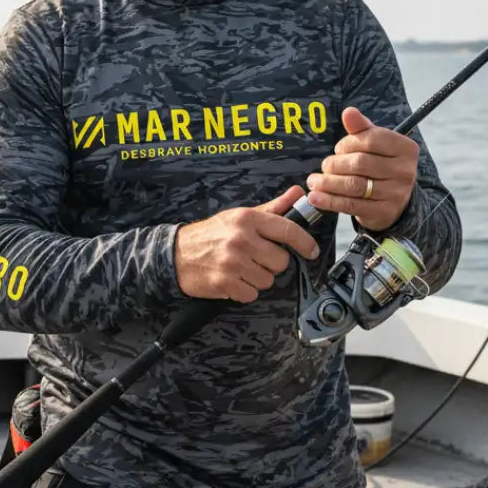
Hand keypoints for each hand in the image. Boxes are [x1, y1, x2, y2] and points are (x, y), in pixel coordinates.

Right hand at [174, 185, 320, 302]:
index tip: (312, 251)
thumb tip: (297, 193)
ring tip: (241, 268)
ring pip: (267, 280)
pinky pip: (251, 294)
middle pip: (280, 261)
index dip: (305, 243)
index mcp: (247, 219)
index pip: (287, 230)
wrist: (175, 254)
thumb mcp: (240, 216)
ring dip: (258, 278)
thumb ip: (272, 208)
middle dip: (271, 263)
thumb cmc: (212, 234)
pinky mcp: (224, 283)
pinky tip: (233, 280)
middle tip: (255, 258)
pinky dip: (245, 291)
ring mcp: (232, 262)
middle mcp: (241, 239)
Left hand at [305, 107, 417, 230]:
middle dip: (335, 164)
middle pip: (360, 163)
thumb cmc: (381, 167)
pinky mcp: (384, 212)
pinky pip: (351, 205)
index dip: (348, 143)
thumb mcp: (375, 145)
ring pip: (354, 185)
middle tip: (324, 166)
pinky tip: (315, 197)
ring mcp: (396, 193)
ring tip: (313, 181)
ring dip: (328, 183)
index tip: (338, 149)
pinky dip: (329, 201)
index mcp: (405, 148)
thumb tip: (349, 112)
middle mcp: (405, 170)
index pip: (371, 139)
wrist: (394, 203)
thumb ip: (361, 129)